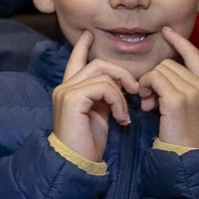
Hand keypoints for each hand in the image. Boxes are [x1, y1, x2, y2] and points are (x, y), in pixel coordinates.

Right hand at [51, 32, 137, 163]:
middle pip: (97, 64)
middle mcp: (64, 87)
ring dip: (122, 93)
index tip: (89, 35)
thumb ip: (103, 96)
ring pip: (103, 74)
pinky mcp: (72, 99)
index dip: (82, 47)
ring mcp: (66, 92)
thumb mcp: (99, 114)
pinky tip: (120, 118)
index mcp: (69, 91)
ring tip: (125, 112)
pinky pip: (104, 87)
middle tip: (135, 90)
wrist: (76, 163)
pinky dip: (118, 101)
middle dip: (121, 73)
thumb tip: (119, 84)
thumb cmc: (88, 143)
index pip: (75, 61)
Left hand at [137, 27, 198, 148]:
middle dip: (154, 77)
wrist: (186, 157)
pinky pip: (154, 78)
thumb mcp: (189, 106)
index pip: (194, 54)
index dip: (179, 41)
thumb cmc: (183, 134)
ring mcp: (194, 91)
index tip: (166, 32)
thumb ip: (182, 87)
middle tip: (150, 99)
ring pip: (160, 70)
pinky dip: (146, 88)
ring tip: (149, 104)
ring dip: (148, 84)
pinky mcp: (179, 99)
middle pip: (169, 63)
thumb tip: (160, 72)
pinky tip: (147, 105)